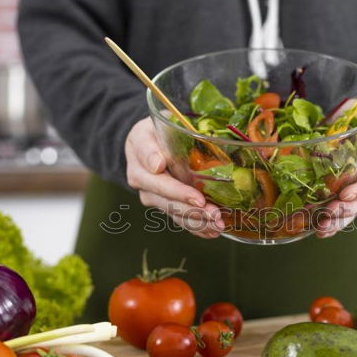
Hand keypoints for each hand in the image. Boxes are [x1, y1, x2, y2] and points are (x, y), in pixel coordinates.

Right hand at [125, 117, 224, 238]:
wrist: (148, 140)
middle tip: (215, 214)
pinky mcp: (163, 204)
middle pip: (168, 201)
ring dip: (197, 222)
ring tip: (219, 225)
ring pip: (174, 213)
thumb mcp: (153, 124)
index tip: (198, 198)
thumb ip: (152, 144)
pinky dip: (196, 228)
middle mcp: (141, 181)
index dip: (178, 191)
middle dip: (193, 210)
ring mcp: (152, 196)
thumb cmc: (156, 129)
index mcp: (138, 159)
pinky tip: (212, 232)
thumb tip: (158, 165)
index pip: (158, 180)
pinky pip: (179, 219)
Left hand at [316, 105, 356, 238]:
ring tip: (321, 229)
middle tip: (328, 213)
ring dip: (336, 222)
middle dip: (345, 210)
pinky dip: (330, 225)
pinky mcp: (341, 197)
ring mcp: (355, 192)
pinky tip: (319, 232)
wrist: (353, 124)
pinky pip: (338, 215)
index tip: (344, 194)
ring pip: (349, 213)